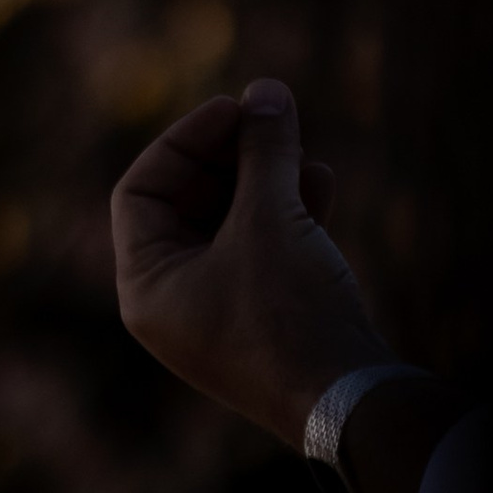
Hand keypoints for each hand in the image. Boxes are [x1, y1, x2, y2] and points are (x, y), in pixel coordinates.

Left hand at [110, 78, 387, 447]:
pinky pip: (263, 256)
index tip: (234, 110)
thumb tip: (266, 91)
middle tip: (269, 119)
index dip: (184, 140)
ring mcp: (219, 317)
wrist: (352, 401)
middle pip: (185, 205)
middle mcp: (173, 305)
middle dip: (231, 157)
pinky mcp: (266, 322)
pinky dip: (286, 216)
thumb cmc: (291, 314)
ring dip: (265, 180)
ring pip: (231, 227)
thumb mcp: (270, 219)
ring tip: (302, 149)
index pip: (140, 192)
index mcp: (145, 287)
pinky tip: (321, 182)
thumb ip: (263, 150)